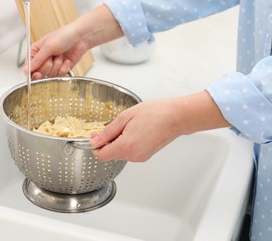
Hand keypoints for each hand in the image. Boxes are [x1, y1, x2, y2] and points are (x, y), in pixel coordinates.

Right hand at [24, 5, 123, 79]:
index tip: (37, 74)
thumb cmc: (64, 36)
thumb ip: (37, 59)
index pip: (28, 68)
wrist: (80, 38)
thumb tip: (27, 69)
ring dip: (57, 66)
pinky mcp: (61, 70)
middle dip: (48, 66)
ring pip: (50, 76)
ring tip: (61, 56)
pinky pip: (59, 76)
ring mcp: (52, 66)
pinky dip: (64, 69)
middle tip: (53, 57)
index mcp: (35, 52)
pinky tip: (66, 61)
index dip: (32, 73)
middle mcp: (42, 60)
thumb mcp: (48, 46)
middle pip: (39, 74)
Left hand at [90, 91, 230, 161]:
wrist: (177, 117)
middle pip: (110, 154)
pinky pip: (130, 152)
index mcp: (125, 146)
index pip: (101, 156)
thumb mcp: (125, 117)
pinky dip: (128, 143)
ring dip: (119, 141)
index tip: (97, 135)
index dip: (96, 146)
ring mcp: (140, 157)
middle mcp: (133, 156)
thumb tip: (95, 141)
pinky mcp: (145, 156)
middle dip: (109, 141)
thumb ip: (108, 131)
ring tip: (131, 126)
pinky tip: (137, 131)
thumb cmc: (155, 113)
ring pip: (120, 153)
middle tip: (119, 125)